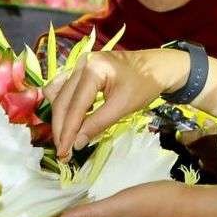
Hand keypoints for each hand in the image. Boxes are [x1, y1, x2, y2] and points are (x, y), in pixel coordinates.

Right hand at [46, 49, 187, 159]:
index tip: (63, 153)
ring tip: (64, 140)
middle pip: (62, 100)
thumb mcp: (123, 106)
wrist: (158, 66)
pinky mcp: (81, 70)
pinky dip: (63, 106)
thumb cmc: (145, 85)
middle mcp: (81, 63)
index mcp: (93, 69)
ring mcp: (79, 64)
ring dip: (60, 118)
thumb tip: (76, 144)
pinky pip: (63, 88)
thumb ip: (98, 124)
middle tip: (62, 152)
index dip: (68, 131)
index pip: (75, 105)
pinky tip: (68, 121)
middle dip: (61, 128)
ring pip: (58, 94)